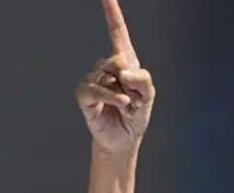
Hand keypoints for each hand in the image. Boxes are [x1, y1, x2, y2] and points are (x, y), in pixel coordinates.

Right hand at [74, 0, 155, 156]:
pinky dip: (110, 96)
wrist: (124, 139)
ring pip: (108, 74)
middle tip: (134, 98)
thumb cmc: (136, 114)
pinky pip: (95, 88)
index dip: (111, 12)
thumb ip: (142, 78)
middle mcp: (107, 66)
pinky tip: (121, 104)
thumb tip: (122, 70)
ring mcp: (94, 79)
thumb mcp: (149, 95)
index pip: (117, 31)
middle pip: (118, 58)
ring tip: (127, 106)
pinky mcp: (85, 95)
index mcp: (124, 61)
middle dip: (130, 80)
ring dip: (123, 93)